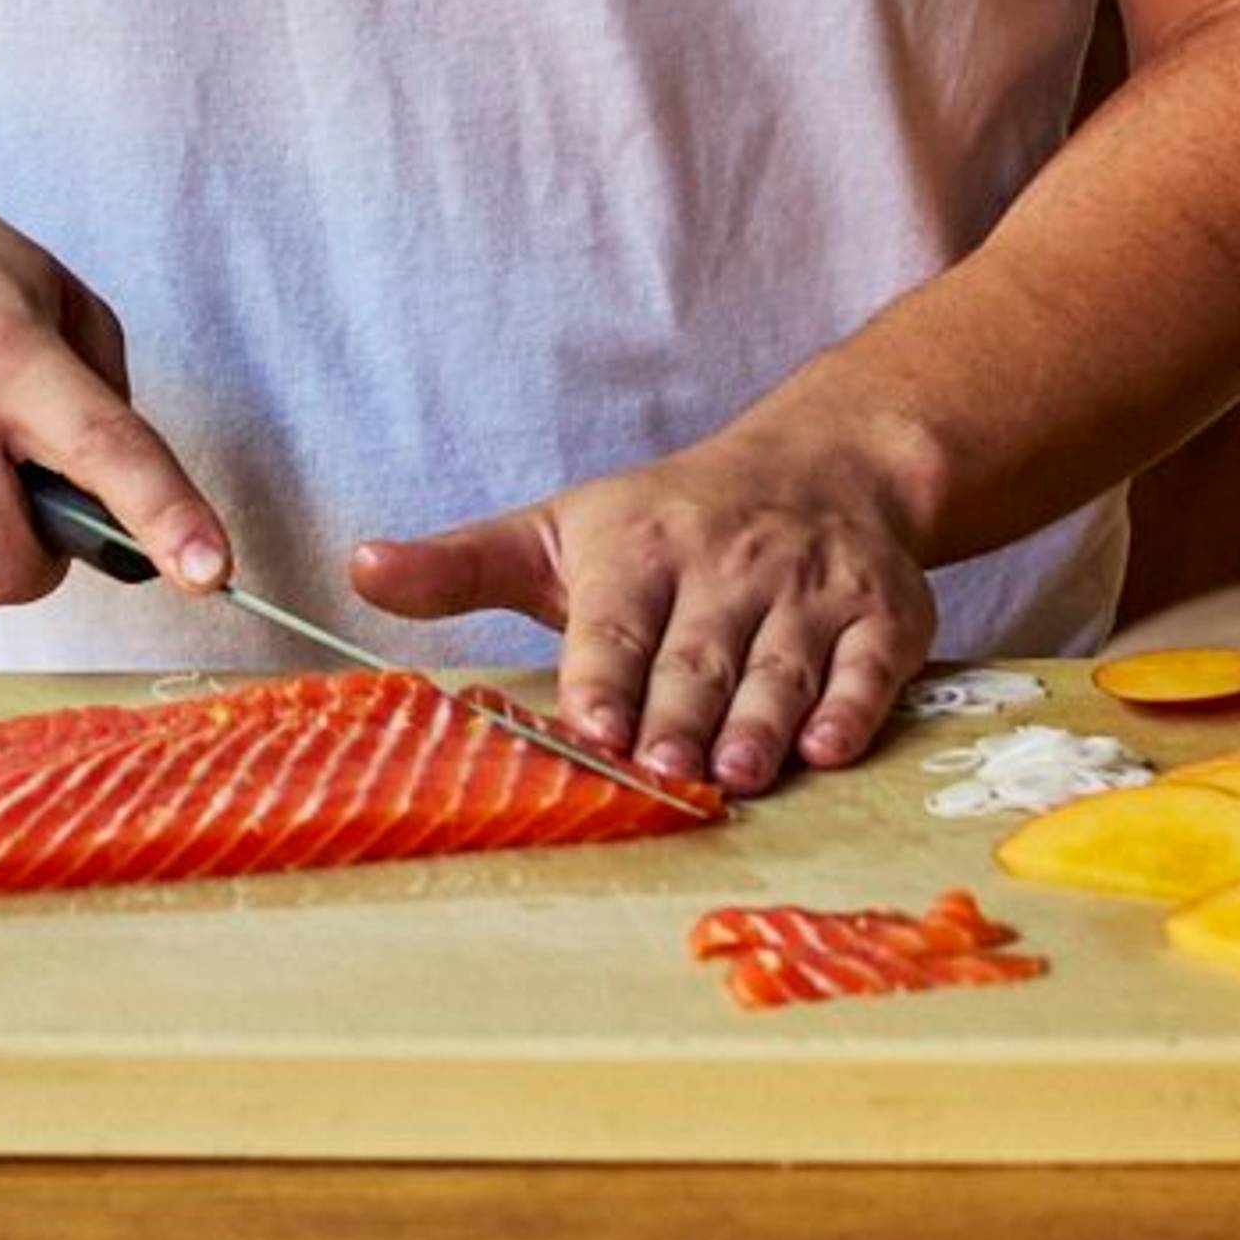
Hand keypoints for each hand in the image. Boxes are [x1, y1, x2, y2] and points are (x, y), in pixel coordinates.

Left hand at [344, 422, 934, 795]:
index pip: (615, 622)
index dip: (603, 676)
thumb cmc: (665, 521)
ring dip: (760, 721)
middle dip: (679, 716)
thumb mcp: (554, 531)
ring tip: (737, 774)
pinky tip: (828, 746)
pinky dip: (850, 707)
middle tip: (664, 775)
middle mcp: (723, 566)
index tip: (591, 728)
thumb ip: (458, 566)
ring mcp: (807, 590)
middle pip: (697, 655)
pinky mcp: (882, 614)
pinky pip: (869, 665)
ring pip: (780, 664)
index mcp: (637, 549)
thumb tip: (357, 571)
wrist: (824, 464)